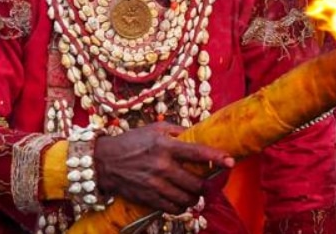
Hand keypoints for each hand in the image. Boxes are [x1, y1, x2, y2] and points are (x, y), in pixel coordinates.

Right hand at [92, 123, 233, 215]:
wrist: (105, 162)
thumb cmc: (132, 141)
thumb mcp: (154, 128)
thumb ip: (178, 131)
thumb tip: (198, 132)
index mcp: (165, 146)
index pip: (197, 152)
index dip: (216, 157)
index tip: (230, 161)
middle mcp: (162, 166)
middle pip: (195, 183)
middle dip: (205, 186)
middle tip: (207, 183)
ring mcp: (155, 184)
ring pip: (186, 199)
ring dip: (194, 198)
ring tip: (195, 194)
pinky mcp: (148, 198)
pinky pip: (173, 208)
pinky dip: (181, 207)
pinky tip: (181, 201)